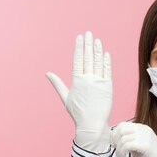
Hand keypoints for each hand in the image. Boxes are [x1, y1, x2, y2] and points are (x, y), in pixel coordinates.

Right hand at [46, 31, 112, 152]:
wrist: (92, 124)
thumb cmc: (78, 113)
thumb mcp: (65, 98)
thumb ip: (58, 84)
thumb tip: (47, 73)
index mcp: (77, 81)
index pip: (78, 59)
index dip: (79, 47)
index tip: (80, 37)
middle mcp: (88, 79)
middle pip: (88, 57)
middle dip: (88, 44)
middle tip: (89, 33)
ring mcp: (99, 82)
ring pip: (98, 62)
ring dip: (98, 50)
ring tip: (97, 40)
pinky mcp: (108, 87)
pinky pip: (107, 71)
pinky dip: (106, 62)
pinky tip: (105, 53)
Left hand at [111, 122, 156, 156]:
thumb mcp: (139, 145)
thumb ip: (130, 140)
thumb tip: (115, 140)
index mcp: (143, 128)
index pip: (123, 125)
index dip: (115, 134)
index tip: (114, 144)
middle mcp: (144, 129)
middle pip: (121, 129)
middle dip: (115, 140)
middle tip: (116, 150)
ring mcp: (145, 136)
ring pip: (122, 139)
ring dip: (118, 149)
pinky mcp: (145, 145)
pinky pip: (126, 146)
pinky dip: (121, 153)